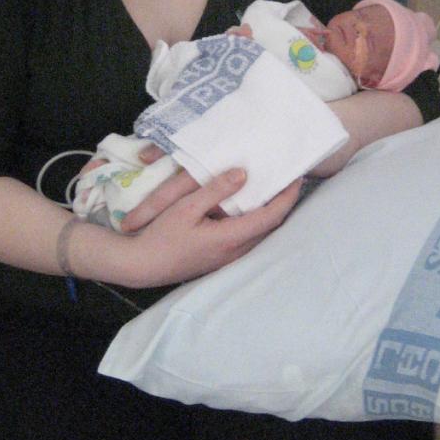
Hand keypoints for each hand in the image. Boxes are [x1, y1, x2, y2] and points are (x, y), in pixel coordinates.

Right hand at [121, 168, 301, 287]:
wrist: (142, 265)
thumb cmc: (161, 235)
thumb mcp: (185, 207)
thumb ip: (216, 190)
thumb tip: (244, 174)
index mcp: (231, 237)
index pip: (271, 216)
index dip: (287, 196)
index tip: (297, 176)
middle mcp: (236, 251)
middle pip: (271, 226)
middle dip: (283, 203)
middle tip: (287, 178)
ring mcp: (229, 258)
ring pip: (260, 234)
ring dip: (269, 212)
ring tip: (271, 187)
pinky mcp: (221, 259)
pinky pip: (247, 238)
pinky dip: (254, 220)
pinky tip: (246, 206)